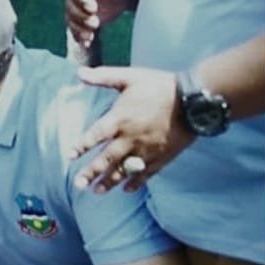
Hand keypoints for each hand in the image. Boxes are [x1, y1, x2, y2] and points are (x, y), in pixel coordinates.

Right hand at [65, 0, 136, 47]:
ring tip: (91, 34)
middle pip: (71, 7)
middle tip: (95, 22)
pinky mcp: (82, 20)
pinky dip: (80, 37)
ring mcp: (76, 8)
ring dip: (80, 28)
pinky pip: (76, 30)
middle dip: (81, 16)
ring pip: (71, 20)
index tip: (92, 8)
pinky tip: (87, 43)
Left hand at [71, 66, 194, 192]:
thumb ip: (103, 76)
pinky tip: (127, 190)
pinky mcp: (162, 156)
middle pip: (107, 159)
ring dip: (110, 182)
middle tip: (78, 184)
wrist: (194, 100)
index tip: (69, 156)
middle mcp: (130, 138)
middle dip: (91, 173)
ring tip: (97, 192)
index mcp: (120, 119)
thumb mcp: (130, 77)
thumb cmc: (159, 86)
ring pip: (125, 170)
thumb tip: (79, 72)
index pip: (95, 136)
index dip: (81, 146)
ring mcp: (147, 150)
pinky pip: (146, 173)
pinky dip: (136, 182)